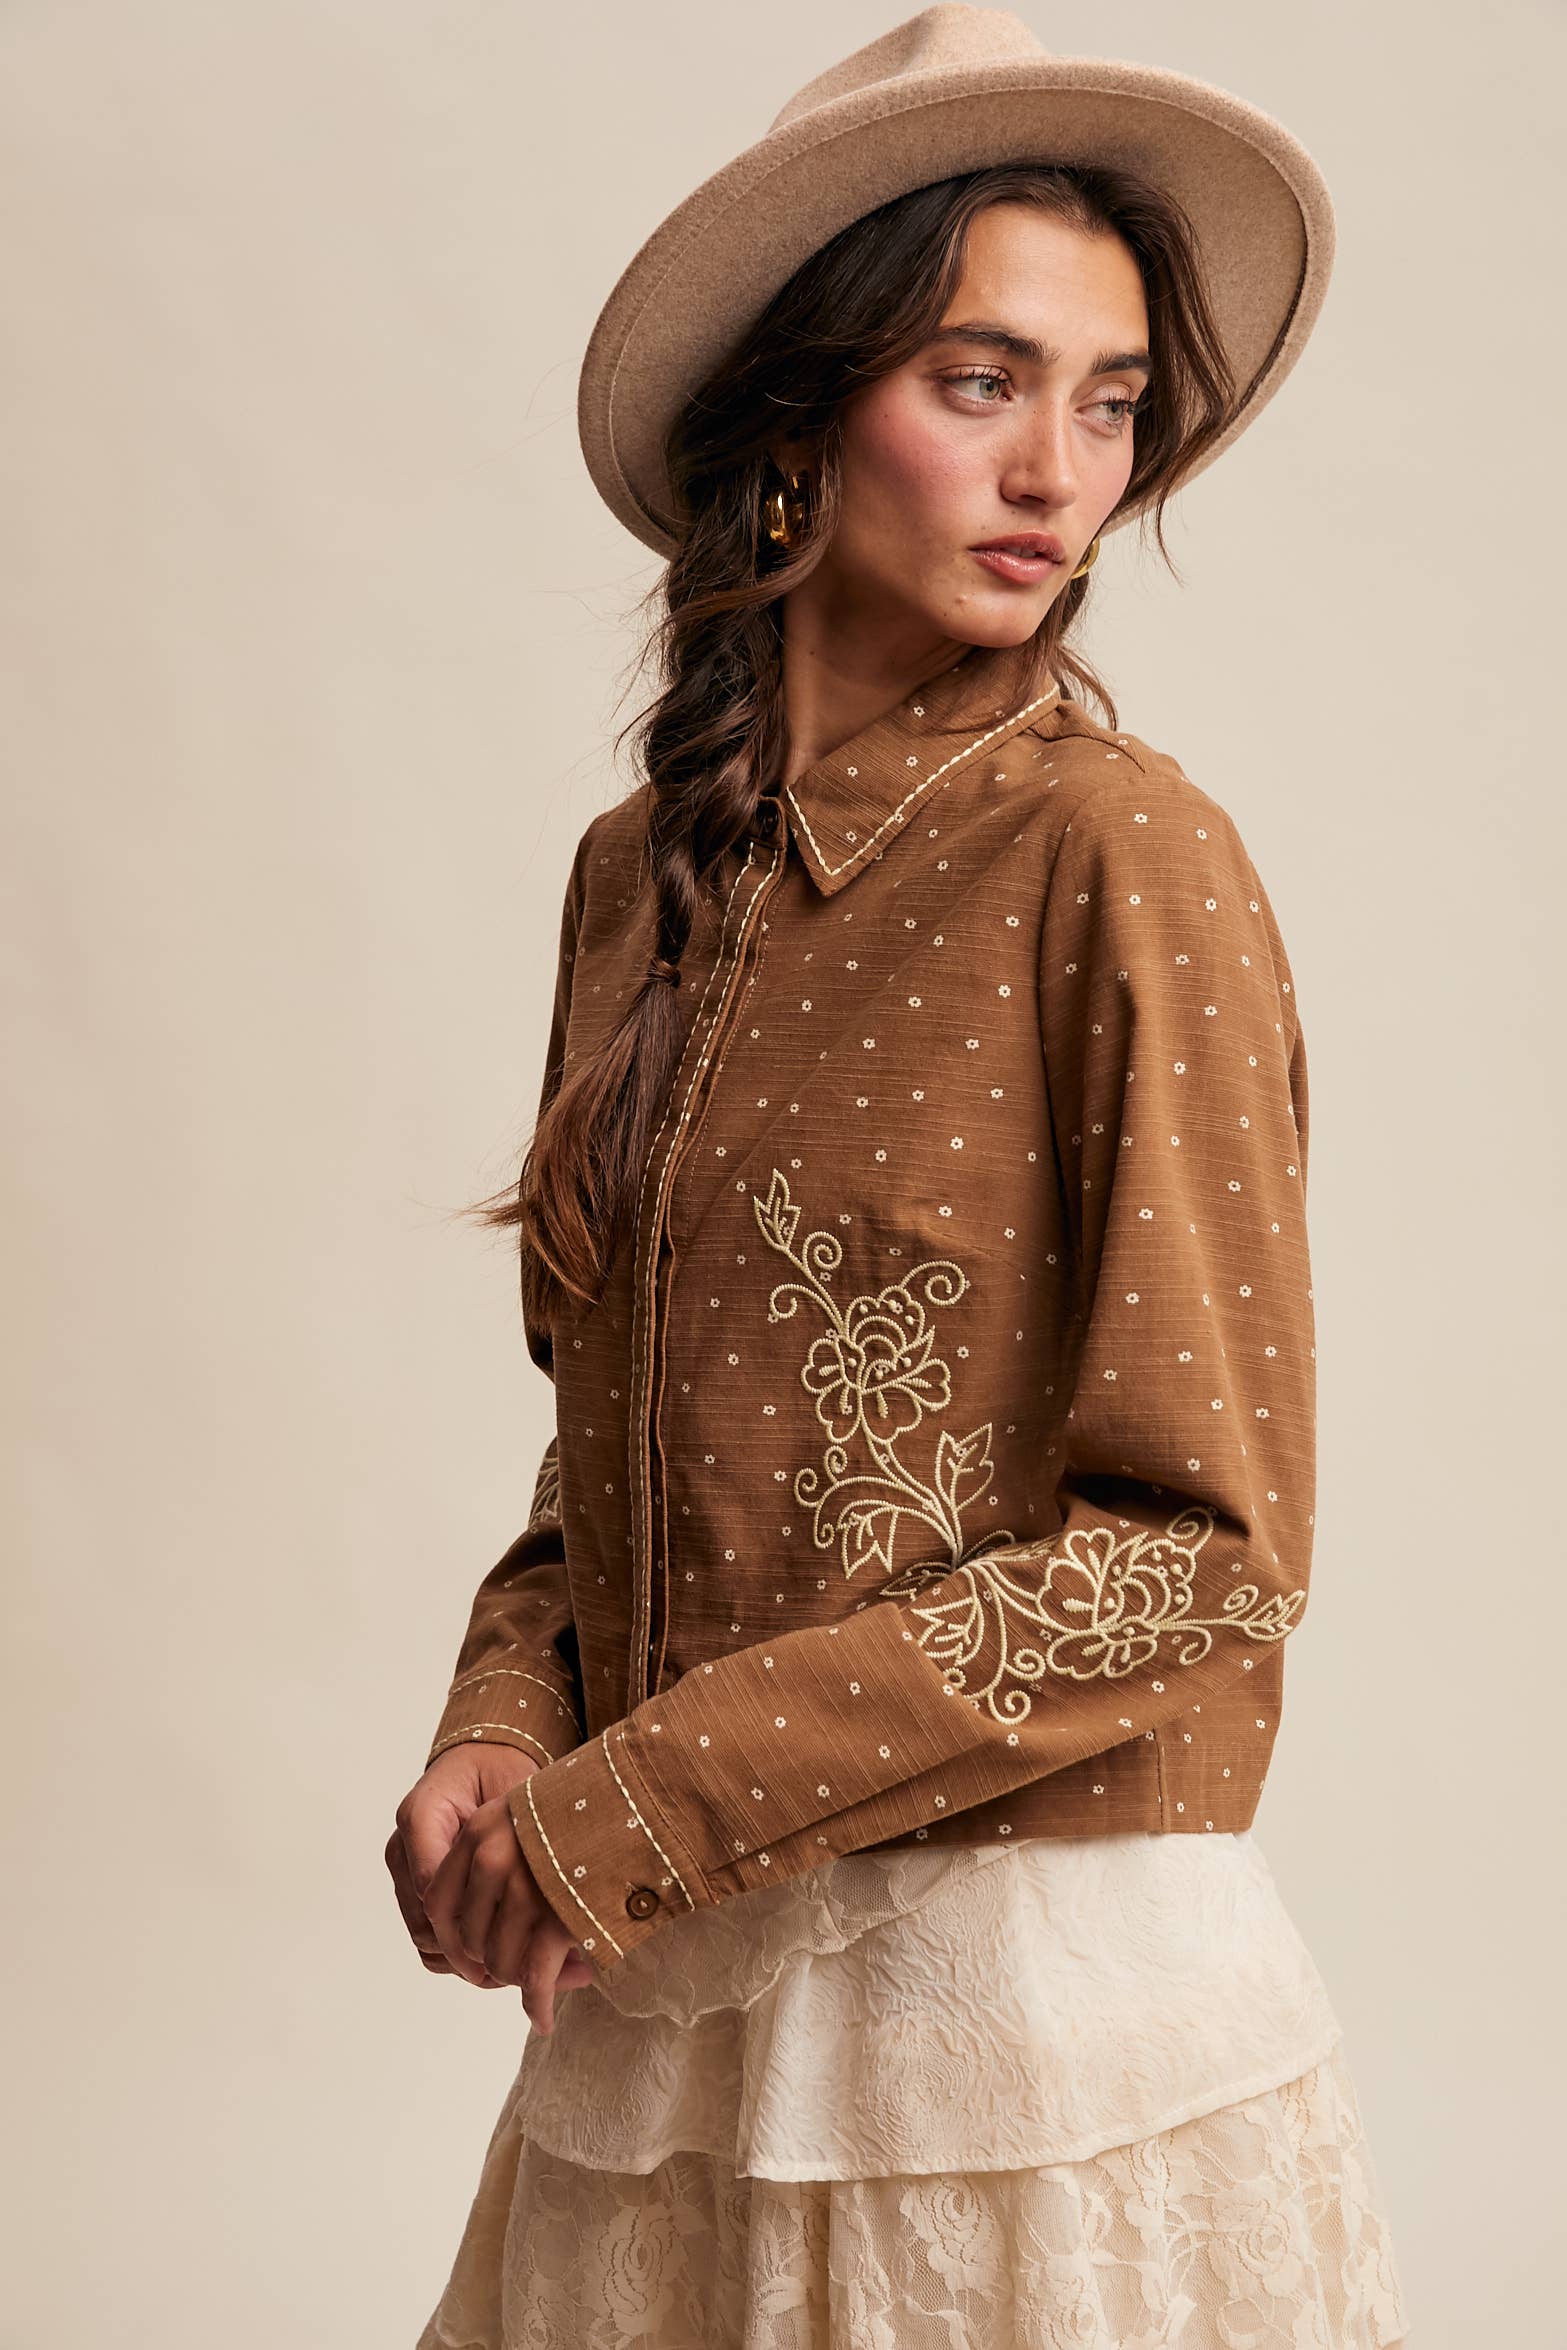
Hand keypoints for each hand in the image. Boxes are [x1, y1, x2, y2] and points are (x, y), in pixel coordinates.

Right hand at [387, 1745, 595, 2015]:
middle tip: (525, 1970)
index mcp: (421, 1816)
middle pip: (429, 1925)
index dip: (473, 1928)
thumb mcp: (512, 1792)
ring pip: (427, 1940)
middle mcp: (404, 1846)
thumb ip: (507, 1835)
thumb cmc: (502, 1772)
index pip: (436, 1892)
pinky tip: (500, 1956)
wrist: (485, 1760)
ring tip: (517, 1968)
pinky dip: (460, 1955)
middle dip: (475, 1953)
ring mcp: (405, 1869)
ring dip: (468, 1960)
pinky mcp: (414, 1888)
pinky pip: (428, 1938)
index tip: (518, 1945)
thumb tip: (518, 1894)